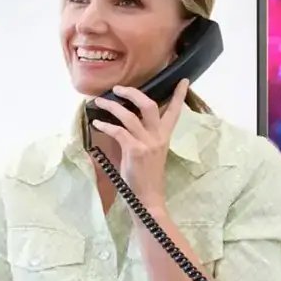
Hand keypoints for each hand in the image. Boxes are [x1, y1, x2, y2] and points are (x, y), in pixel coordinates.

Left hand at [89, 79, 189, 210]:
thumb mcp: (148, 154)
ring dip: (112, 106)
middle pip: (149, 105)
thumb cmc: (145, 178)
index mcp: (164, 137)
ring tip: (99, 102)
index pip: (175, 112)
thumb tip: (122, 123)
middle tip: (118, 88)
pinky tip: (98, 123)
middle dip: (132, 93)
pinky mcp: (135, 151)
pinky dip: (106, 125)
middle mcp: (158, 137)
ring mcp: (147, 143)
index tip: (183, 80)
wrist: (148, 200)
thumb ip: (140, 137)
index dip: (179, 95)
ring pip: (130, 116)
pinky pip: (118, 131)